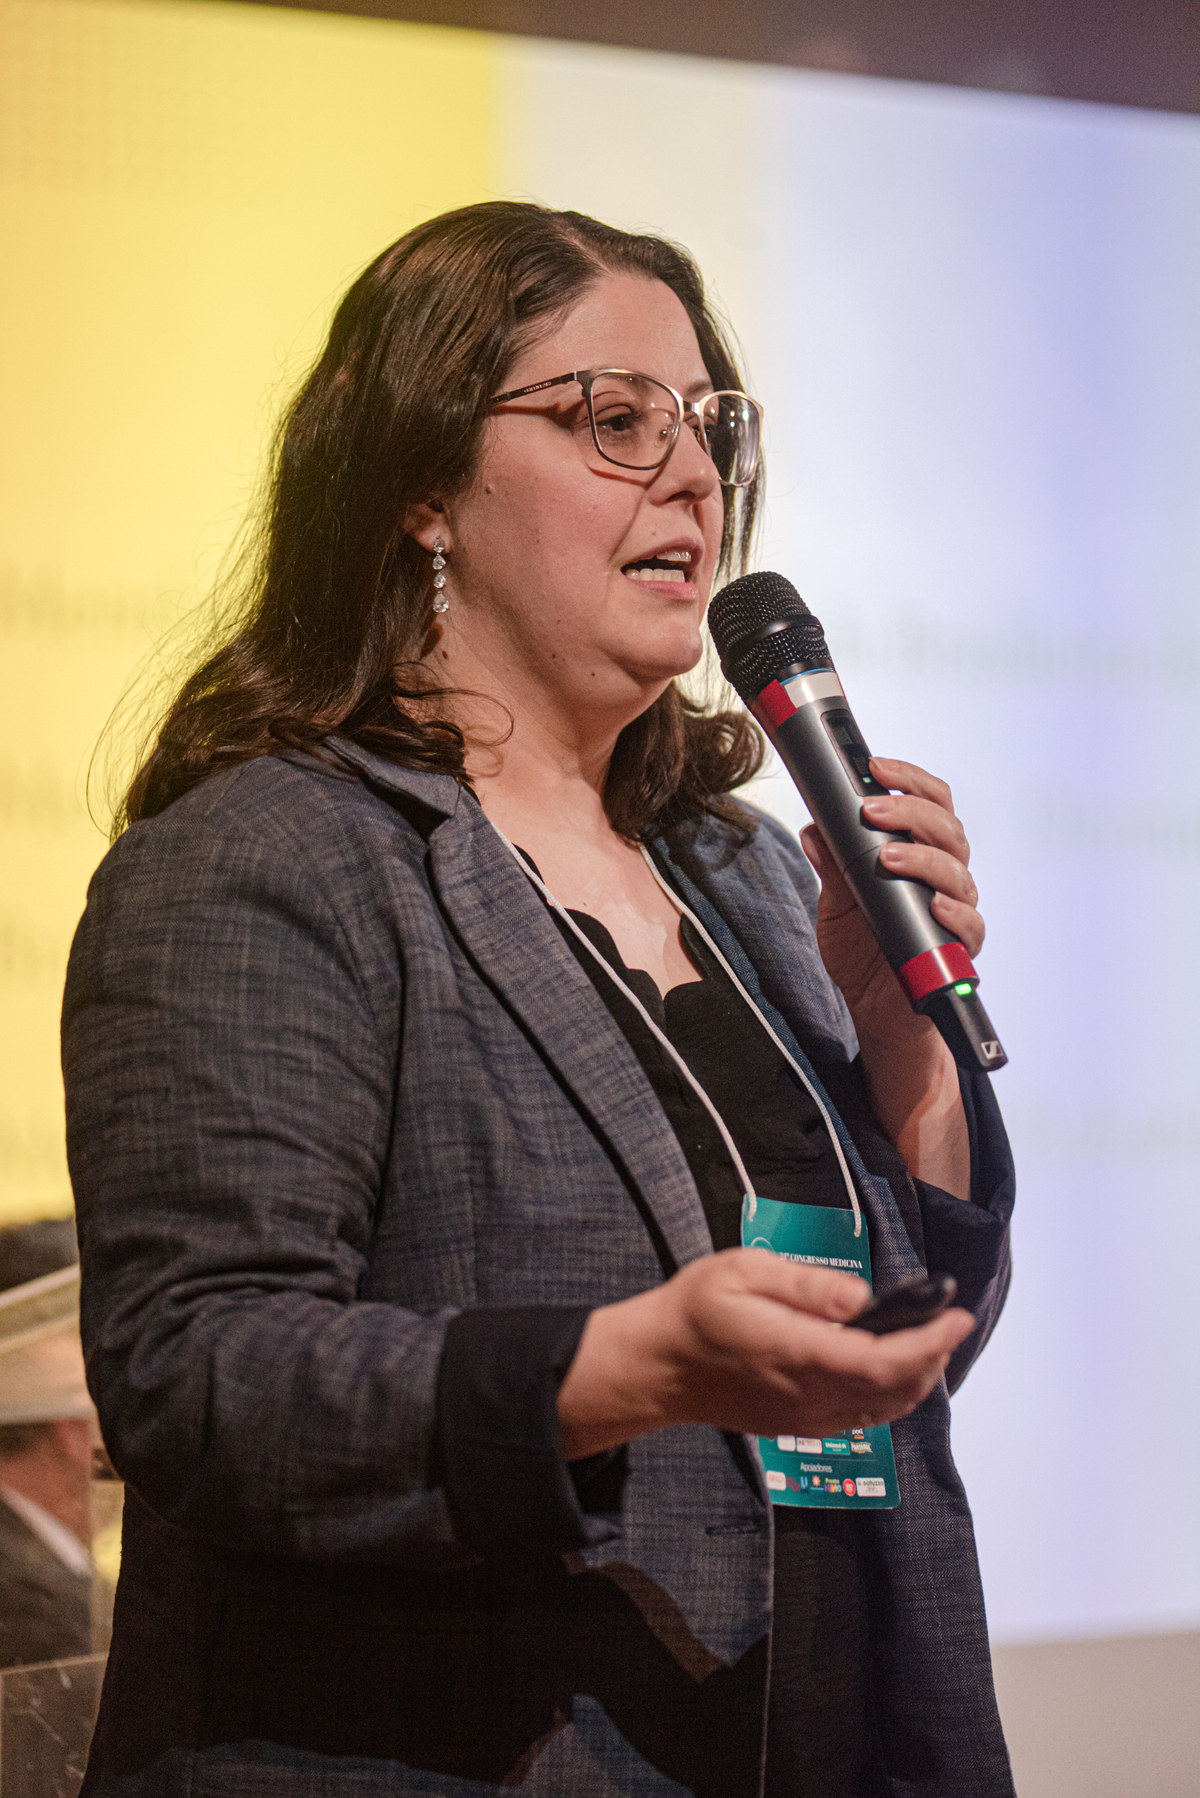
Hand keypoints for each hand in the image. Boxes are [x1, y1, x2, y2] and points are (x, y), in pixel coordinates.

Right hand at [557, 1248, 973, 1459]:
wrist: (657, 1368)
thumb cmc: (695, 1310)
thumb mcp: (741, 1271)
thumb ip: (804, 1283)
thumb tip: (861, 1296)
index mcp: (797, 1353)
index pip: (884, 1360)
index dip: (931, 1343)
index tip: (959, 1316)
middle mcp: (808, 1394)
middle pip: (895, 1389)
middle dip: (933, 1356)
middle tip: (950, 1321)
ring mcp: (805, 1416)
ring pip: (884, 1409)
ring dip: (917, 1378)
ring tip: (930, 1340)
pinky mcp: (798, 1425)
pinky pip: (862, 1418)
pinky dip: (891, 1395)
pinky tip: (892, 1367)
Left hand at [799, 757, 982, 1017]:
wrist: (874, 1008)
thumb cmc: (862, 950)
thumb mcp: (835, 905)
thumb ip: (831, 867)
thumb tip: (814, 827)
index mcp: (919, 852)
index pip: (930, 802)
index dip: (908, 778)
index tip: (875, 765)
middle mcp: (944, 875)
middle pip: (946, 827)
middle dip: (909, 810)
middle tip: (870, 809)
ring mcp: (955, 909)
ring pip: (957, 869)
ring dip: (923, 857)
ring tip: (887, 857)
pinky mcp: (961, 948)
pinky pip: (970, 924)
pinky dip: (954, 911)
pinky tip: (934, 905)